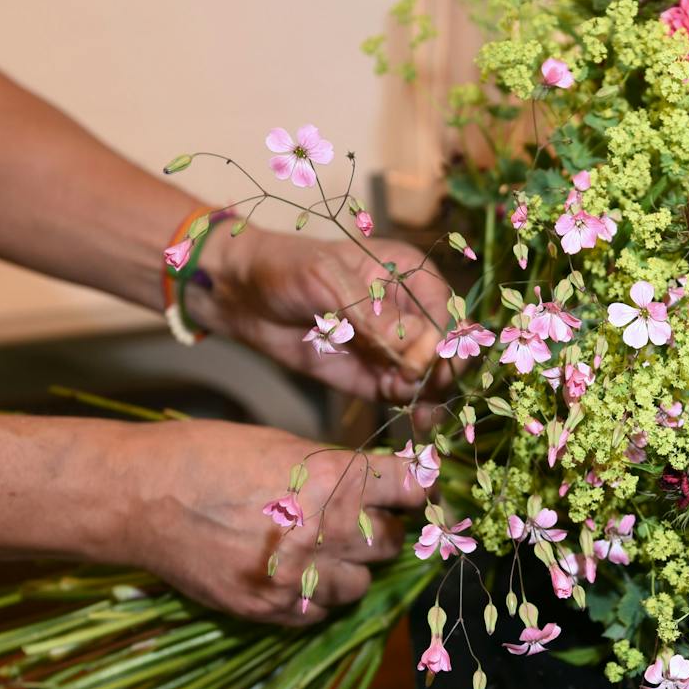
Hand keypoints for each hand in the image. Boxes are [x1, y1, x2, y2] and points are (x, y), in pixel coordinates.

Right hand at [99, 420, 426, 623]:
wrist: (143, 496)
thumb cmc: (210, 456)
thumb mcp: (282, 444)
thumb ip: (335, 470)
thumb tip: (379, 485)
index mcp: (333, 479)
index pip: (409, 489)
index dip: (413, 490)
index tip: (410, 494)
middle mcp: (325, 530)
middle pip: (392, 543)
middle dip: (381, 532)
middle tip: (360, 522)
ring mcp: (298, 574)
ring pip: (360, 585)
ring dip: (350, 569)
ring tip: (321, 551)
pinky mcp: (270, 606)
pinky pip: (319, 612)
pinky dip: (316, 597)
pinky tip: (294, 574)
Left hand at [200, 229, 457, 402]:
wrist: (241, 297)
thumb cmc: (285, 269)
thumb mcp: (329, 284)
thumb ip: (374, 317)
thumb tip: (421, 346)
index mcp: (410, 275)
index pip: (445, 313)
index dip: (443, 342)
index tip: (424, 364)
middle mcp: (410, 311)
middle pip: (446, 348)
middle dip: (441, 372)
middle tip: (418, 388)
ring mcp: (393, 346)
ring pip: (431, 376)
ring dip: (430, 395)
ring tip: (418, 412)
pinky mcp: (373, 375)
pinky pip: (405, 394)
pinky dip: (414, 407)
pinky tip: (415, 419)